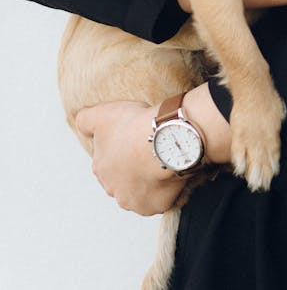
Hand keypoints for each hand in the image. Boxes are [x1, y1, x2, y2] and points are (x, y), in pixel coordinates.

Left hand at [76, 101, 187, 215]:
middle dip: (133, 169)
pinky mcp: (155, 206)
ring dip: (149, 180)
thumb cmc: (134, 126)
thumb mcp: (101, 114)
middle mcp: (113, 190)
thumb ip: (85, 120)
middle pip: (123, 179)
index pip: (108, 161)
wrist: (163, 139)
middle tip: (148, 150)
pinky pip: (161, 198)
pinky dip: (166, 188)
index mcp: (100, 169)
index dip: (122, 149)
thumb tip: (81, 126)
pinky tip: (170, 170)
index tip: (134, 138)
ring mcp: (135, 201)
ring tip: (162, 160)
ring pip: (141, 191)